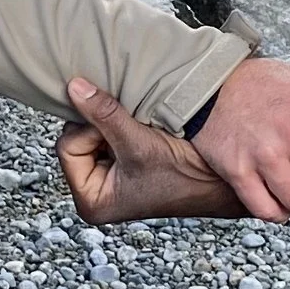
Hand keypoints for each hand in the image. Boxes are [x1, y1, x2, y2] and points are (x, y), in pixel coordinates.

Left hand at [60, 79, 237, 224]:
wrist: (221, 180)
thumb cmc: (184, 174)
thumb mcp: (139, 144)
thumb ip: (104, 115)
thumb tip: (74, 87)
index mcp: (91, 201)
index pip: (67, 147)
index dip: (91, 131)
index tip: (122, 132)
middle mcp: (95, 191)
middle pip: (75, 139)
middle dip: (100, 127)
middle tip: (131, 128)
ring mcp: (107, 178)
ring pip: (91, 133)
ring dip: (112, 124)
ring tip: (138, 128)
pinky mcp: (121, 164)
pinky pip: (107, 134)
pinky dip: (121, 125)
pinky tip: (141, 128)